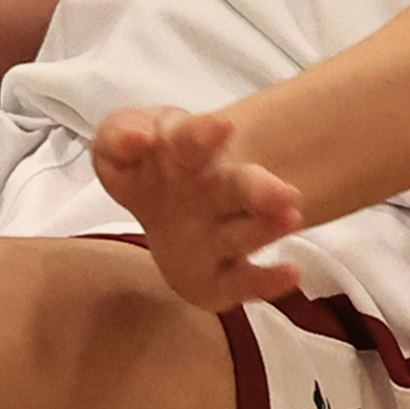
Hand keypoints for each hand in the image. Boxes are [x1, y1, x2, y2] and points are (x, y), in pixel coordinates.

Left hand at [88, 108, 305, 314]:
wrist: (161, 201)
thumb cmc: (146, 165)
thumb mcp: (119, 141)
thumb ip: (119, 134)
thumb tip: (137, 138)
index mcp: (186, 153)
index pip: (192, 139)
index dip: (202, 133)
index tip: (220, 126)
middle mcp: (213, 192)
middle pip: (240, 188)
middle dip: (260, 191)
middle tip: (286, 196)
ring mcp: (219, 234)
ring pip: (245, 234)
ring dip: (266, 231)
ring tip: (290, 225)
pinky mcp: (218, 275)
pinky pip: (243, 281)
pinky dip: (267, 281)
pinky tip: (291, 274)